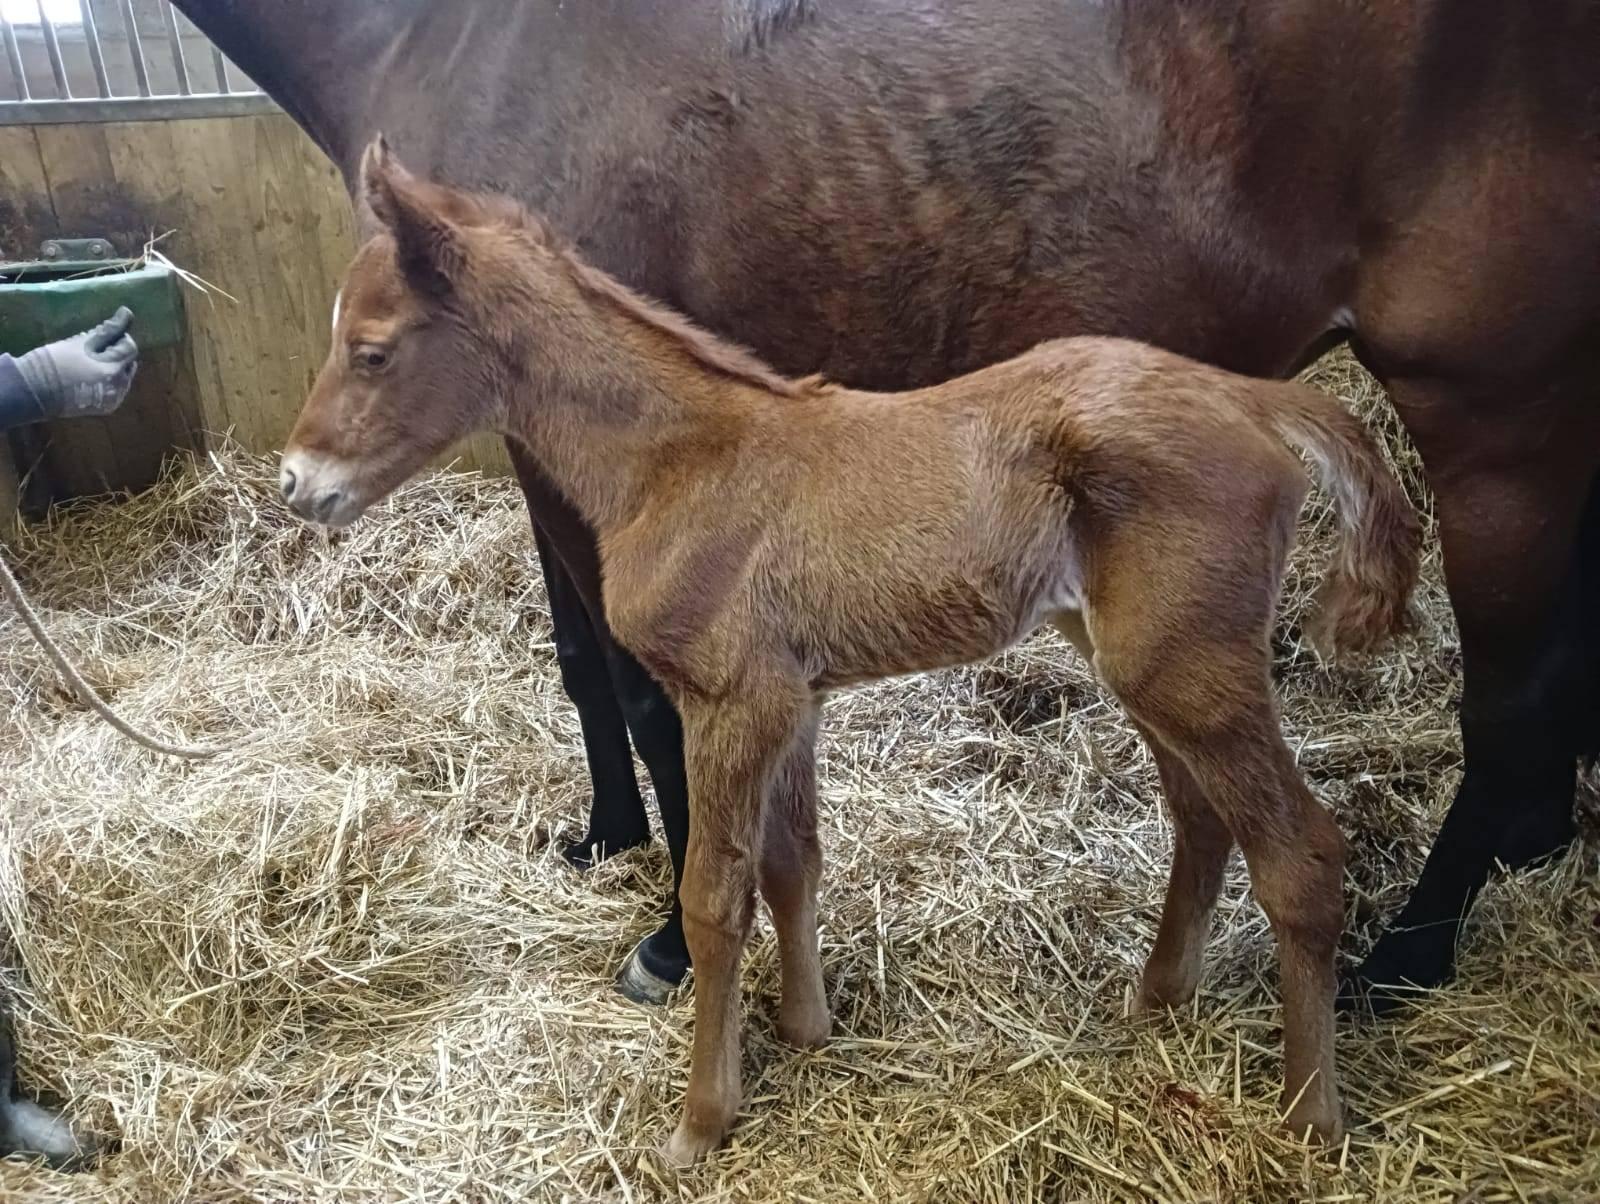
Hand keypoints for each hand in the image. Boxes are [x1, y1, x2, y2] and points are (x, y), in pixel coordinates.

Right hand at [15, 307, 138, 418]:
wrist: (35, 391)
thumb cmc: (54, 362)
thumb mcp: (80, 342)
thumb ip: (107, 330)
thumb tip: (127, 312)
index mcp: (112, 370)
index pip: (130, 348)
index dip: (118, 339)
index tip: (99, 337)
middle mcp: (118, 388)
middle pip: (129, 363)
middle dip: (116, 353)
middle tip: (93, 350)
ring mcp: (113, 400)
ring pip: (124, 376)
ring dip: (113, 367)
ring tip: (90, 363)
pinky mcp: (106, 407)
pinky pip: (116, 389)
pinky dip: (109, 380)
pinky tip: (90, 376)